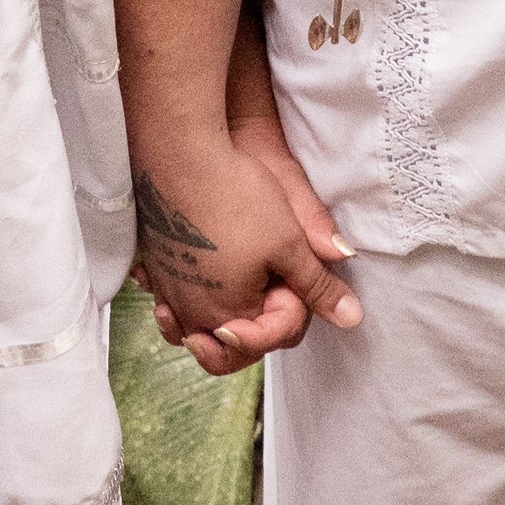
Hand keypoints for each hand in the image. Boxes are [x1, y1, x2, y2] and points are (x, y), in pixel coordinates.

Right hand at [130, 131, 361, 376]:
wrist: (180, 157)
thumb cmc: (235, 197)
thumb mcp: (289, 243)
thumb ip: (317, 287)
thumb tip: (352, 318)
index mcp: (230, 315)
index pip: (269, 337)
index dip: (290, 312)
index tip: (291, 282)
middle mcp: (191, 313)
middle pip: (226, 347)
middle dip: (250, 332)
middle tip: (265, 298)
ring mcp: (167, 292)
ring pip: (190, 328)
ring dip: (210, 323)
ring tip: (226, 303)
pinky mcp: (153, 268)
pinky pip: (167, 300)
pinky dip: (181, 300)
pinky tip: (193, 280)